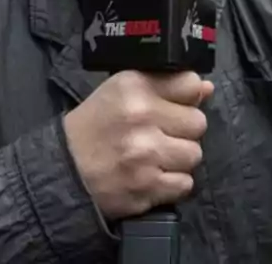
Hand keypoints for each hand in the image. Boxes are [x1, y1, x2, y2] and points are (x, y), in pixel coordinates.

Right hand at [62, 70, 213, 220]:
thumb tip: (207, 88)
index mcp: (134, 87)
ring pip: (194, 155)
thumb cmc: (95, 126)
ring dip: (178, 159)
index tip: (175, 106)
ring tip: (156, 158)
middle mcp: (142, 117)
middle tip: (161, 135)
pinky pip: (185, 184)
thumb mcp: (122, 93)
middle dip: (183, 131)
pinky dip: (172, 184)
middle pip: (198, 123)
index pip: (191, 84)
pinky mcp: (147, 186)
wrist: (64, 169)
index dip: (187, 98)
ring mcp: (146, 154)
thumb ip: (165, 87)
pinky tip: (153, 177)